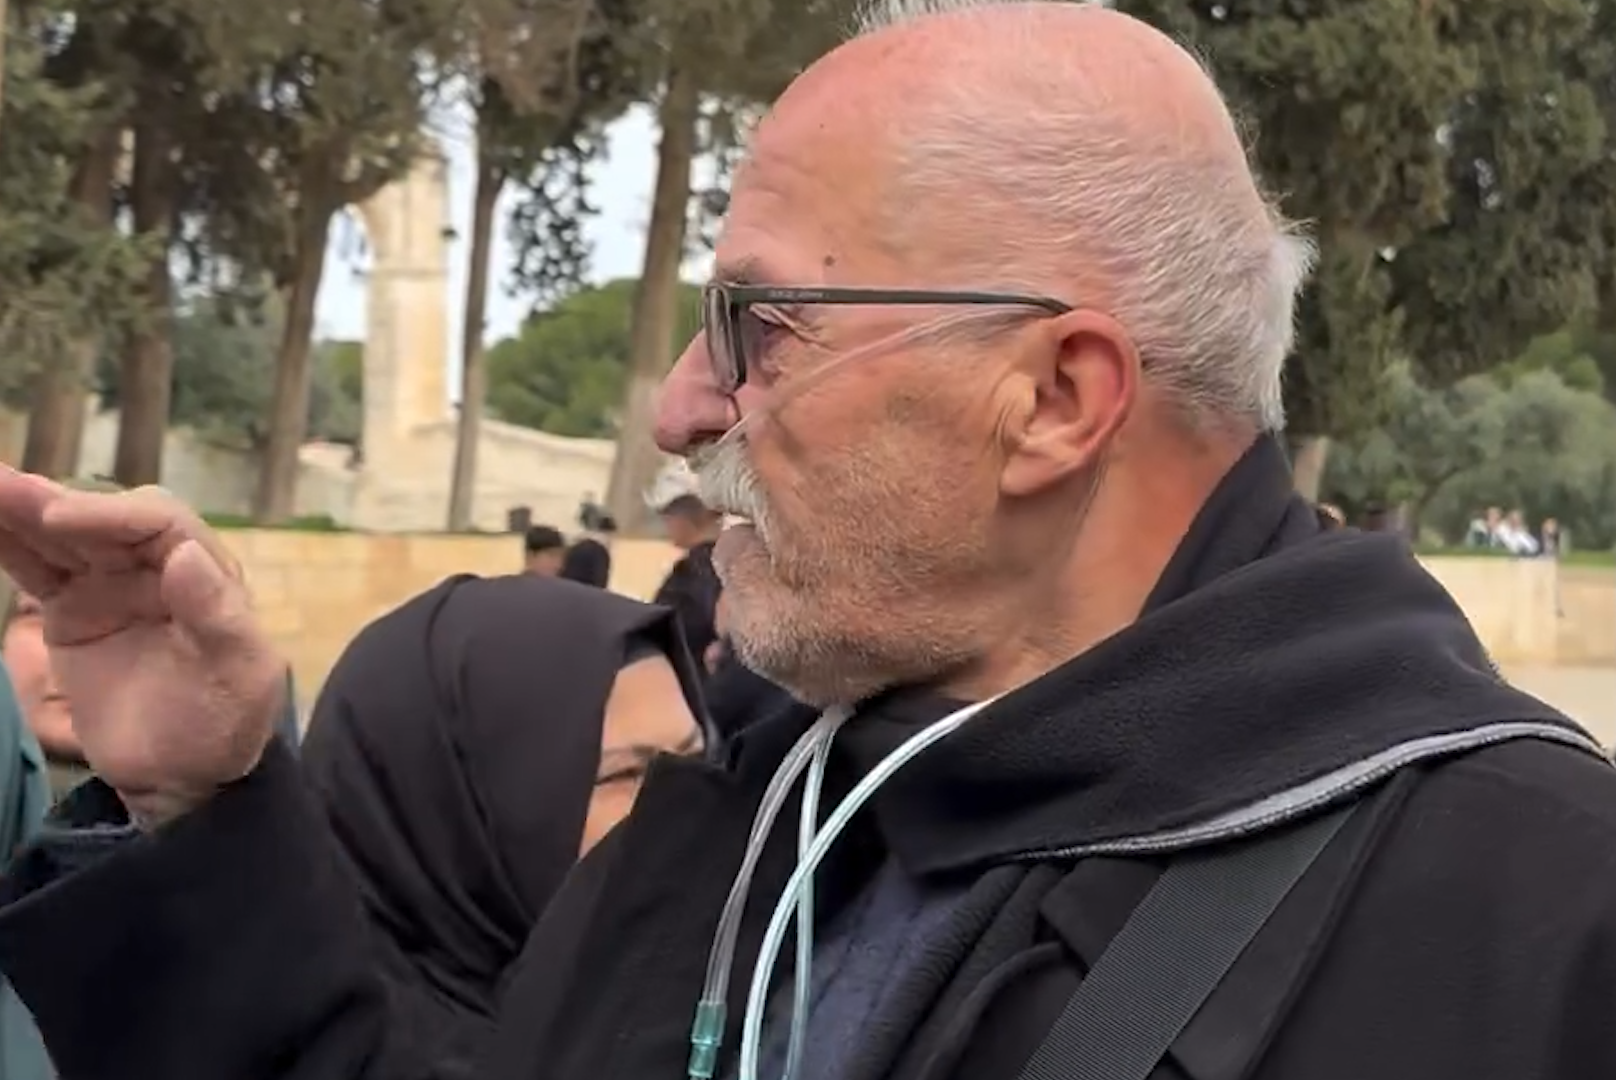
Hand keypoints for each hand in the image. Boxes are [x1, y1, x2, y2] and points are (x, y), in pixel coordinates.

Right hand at [0, 469, 284, 827]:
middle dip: (54, 503)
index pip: (160, 524)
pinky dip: (7, 543)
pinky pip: (37, 569)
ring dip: (20, 511)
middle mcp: (159, 567)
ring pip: (62, 538)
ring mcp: (112, 584)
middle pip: (104, 521)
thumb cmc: (224, 726)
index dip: (110, 514)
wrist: (182, 775)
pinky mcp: (74, 609)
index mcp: (208, 572)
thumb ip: (218, 617)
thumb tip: (187, 553)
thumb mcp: (241, 677)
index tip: (61, 518)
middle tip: (3, 485)